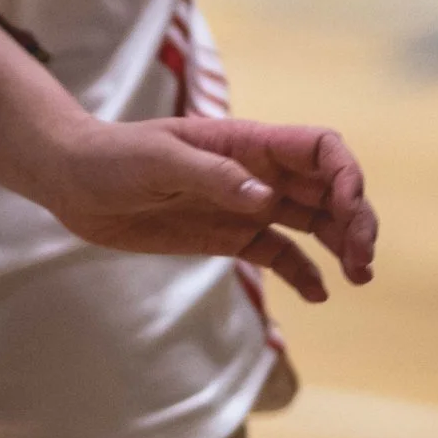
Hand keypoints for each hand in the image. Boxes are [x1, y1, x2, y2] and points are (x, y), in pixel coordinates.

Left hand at [41, 115, 377, 305]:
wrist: (74, 181)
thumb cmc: (113, 157)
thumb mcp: (158, 160)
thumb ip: (212, 177)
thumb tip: (265, 200)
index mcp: (249, 143)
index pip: (321, 149)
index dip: (346, 174)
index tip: (348, 208)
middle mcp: (259, 173)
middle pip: (330, 189)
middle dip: (357, 219)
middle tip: (363, 261)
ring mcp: (247, 206)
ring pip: (314, 223)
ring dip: (343, 245)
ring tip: (359, 277)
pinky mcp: (229, 237)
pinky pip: (279, 255)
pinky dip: (304, 273)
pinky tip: (320, 295)